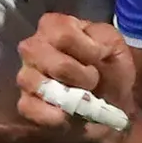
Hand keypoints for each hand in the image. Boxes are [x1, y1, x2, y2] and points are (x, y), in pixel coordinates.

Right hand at [16, 12, 136, 137]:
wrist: (115, 102)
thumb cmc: (111, 68)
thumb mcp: (113, 43)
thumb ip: (101, 37)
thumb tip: (92, 48)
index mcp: (52, 27)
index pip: (62, 33)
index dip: (87, 49)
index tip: (102, 57)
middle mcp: (32, 48)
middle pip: (45, 56)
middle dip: (77, 73)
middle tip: (93, 80)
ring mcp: (26, 76)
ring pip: (37, 82)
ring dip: (68, 95)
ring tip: (82, 98)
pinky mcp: (26, 104)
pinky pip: (29, 107)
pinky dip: (53, 115)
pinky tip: (68, 115)